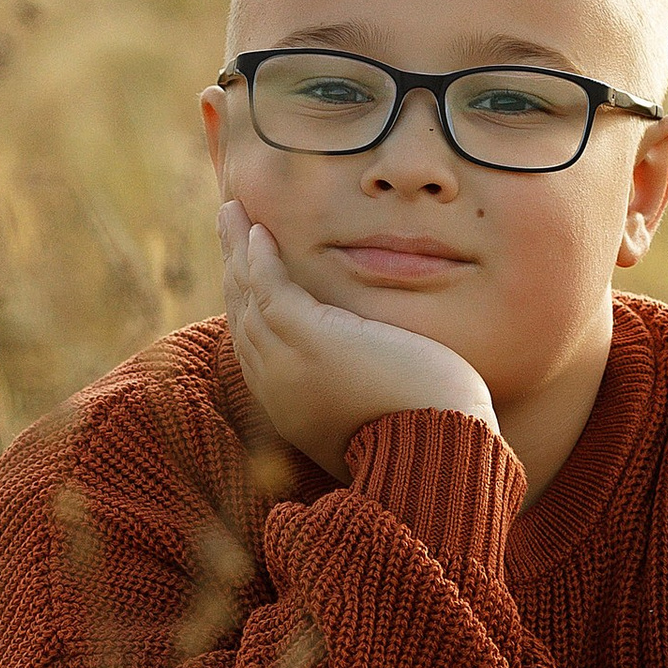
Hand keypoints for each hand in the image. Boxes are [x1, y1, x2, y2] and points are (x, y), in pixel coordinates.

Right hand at [219, 202, 494, 480]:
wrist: (439, 455)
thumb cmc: (433, 435)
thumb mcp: (388, 406)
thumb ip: (370, 382)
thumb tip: (386, 369)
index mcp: (295, 408)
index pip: (258, 347)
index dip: (249, 305)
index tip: (248, 275)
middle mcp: (279, 389)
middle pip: (242, 317)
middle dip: (233, 271)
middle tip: (229, 230)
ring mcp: (288, 363)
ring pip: (247, 296)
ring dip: (237, 250)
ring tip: (232, 212)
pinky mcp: (309, 338)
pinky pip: (269, 288)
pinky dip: (259, 257)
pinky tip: (257, 232)